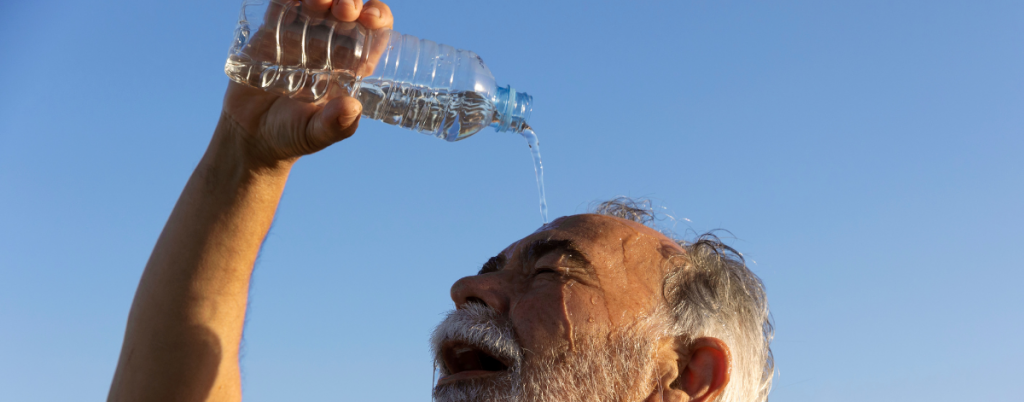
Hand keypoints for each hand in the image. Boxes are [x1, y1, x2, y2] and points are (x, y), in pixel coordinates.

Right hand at [220, 0, 393, 167]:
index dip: (378, 17)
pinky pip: (282, 4)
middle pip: (348, 9)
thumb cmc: (292, 137)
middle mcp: (330, 45)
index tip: (370, 17)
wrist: (250, 136)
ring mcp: (301, 35)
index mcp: (351, 65)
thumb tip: (353, 107)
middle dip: (350, 0)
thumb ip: (335, 125)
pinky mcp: (271, 32)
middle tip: (344, 9)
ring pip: (317, 0)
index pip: (374, 32)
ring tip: (318, 3)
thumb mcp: (316, 135)